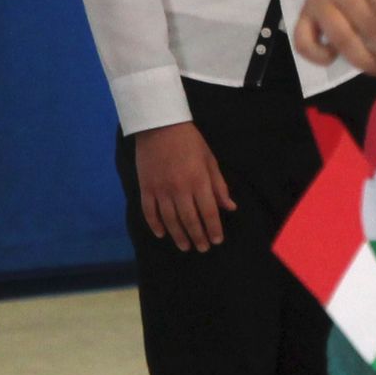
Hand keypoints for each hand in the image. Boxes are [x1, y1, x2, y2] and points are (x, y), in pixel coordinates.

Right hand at [133, 121, 233, 251]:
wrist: (159, 126)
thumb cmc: (190, 142)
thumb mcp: (210, 160)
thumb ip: (219, 186)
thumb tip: (229, 208)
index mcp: (198, 181)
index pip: (208, 212)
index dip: (213, 229)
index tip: (217, 240)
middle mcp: (179, 189)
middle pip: (189, 220)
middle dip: (198, 237)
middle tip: (203, 248)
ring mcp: (160, 189)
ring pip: (169, 220)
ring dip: (178, 235)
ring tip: (185, 247)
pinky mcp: (145, 187)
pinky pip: (149, 211)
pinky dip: (155, 225)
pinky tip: (162, 234)